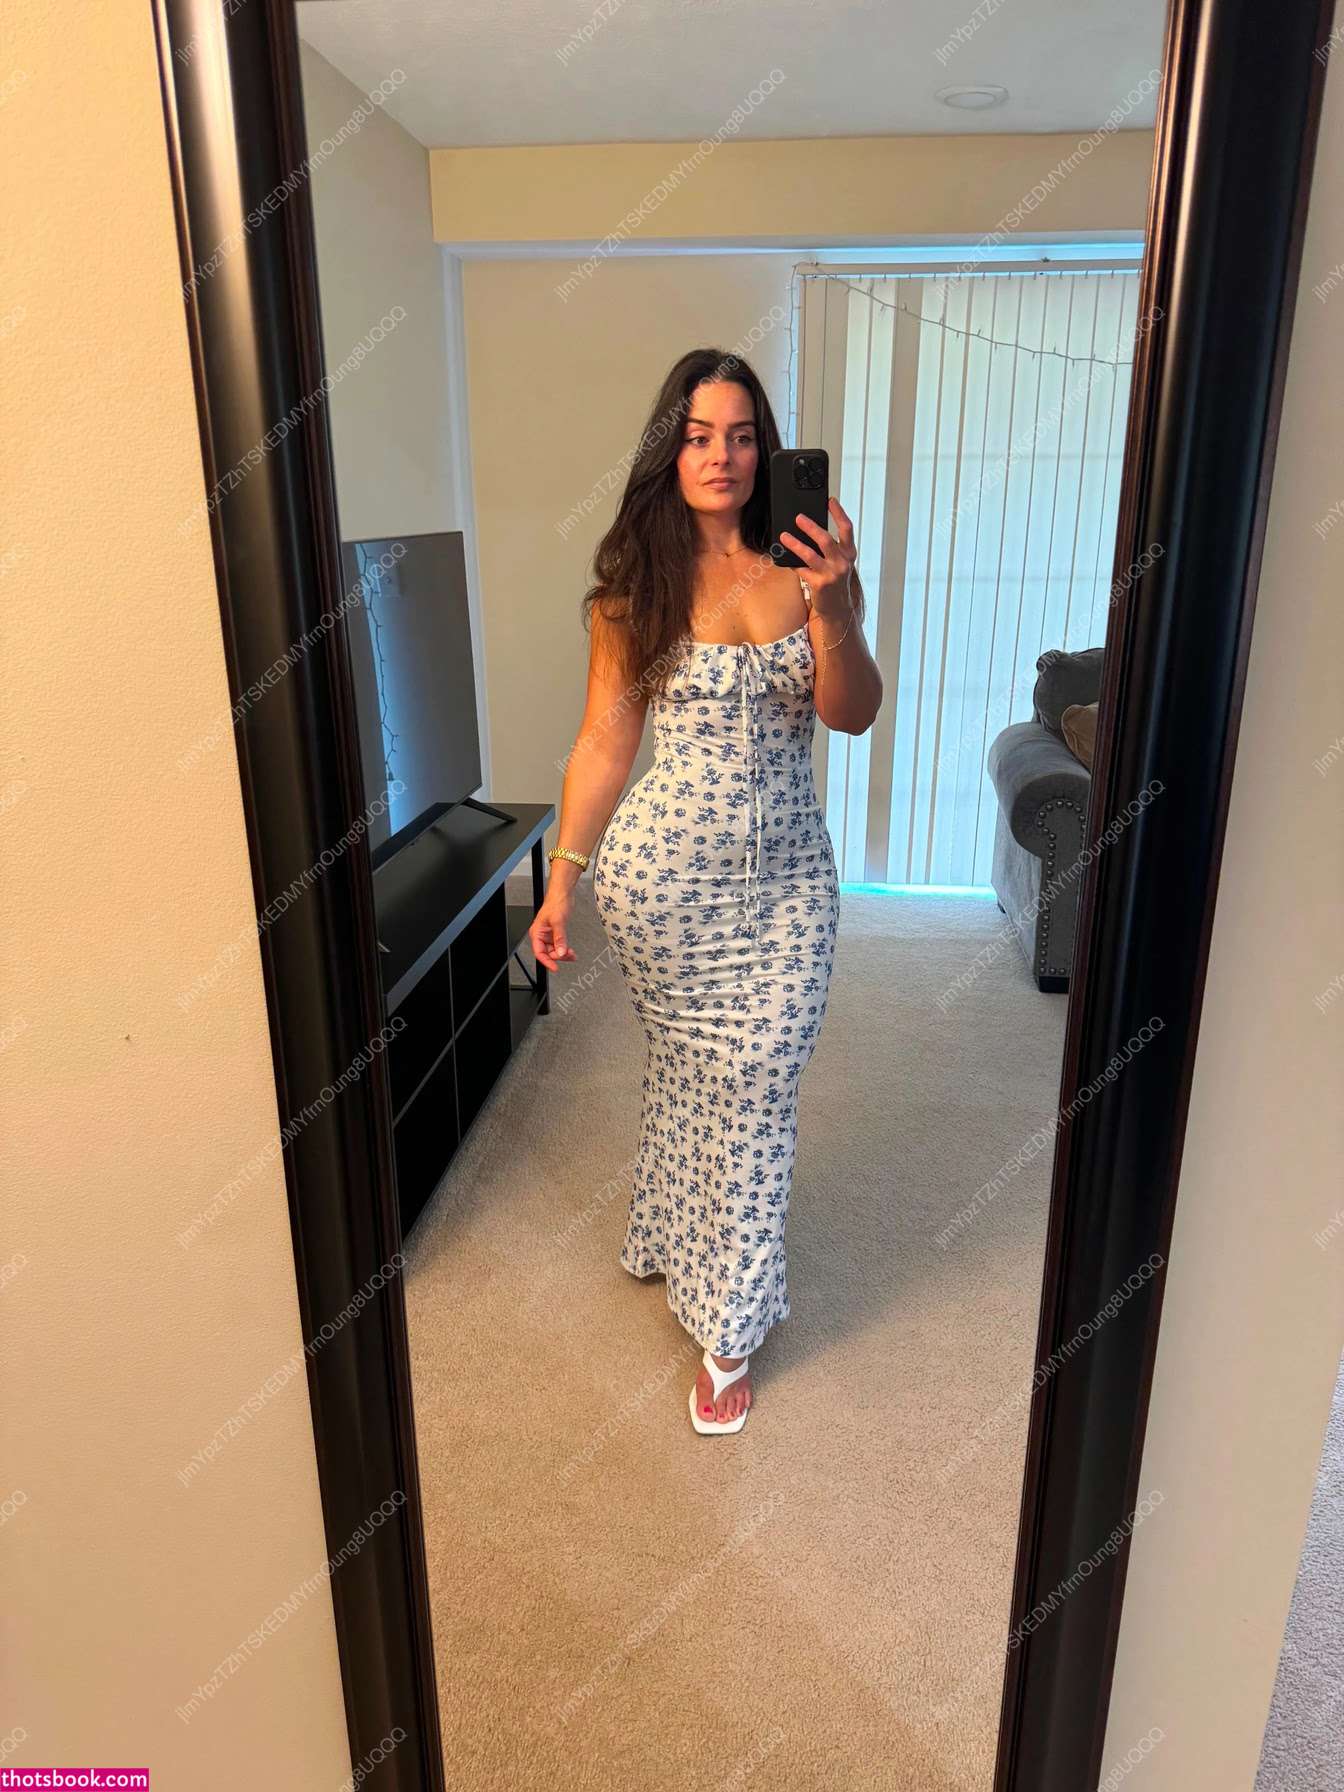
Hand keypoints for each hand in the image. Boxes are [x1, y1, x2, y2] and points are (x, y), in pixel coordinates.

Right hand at [530, 891, 576, 971]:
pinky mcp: (555, 933)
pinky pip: (559, 945)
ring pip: (554, 951)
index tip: (555, 967)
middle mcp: (541, 935)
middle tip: (568, 955)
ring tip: (571, 954)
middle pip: (547, 953)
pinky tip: (570, 951)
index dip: (547, 961)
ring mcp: (548, 935)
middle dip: (558, 956)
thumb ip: (560, 938)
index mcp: (536, 932)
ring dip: (562, 954)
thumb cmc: (556, 903)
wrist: (563, 894)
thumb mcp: (558, 922)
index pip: (539, 952)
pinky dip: (565, 949)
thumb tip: (561, 951)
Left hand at [778, 496, 856, 618]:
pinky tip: (783, 557)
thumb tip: (812, 528)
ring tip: (784, 536)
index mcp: (849, 553)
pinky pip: (802, 570)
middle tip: (798, 518)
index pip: (847, 529)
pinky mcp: (819, 584)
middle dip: (811, 527)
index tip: (830, 501)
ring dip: (795, 544)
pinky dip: (792, 563)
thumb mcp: (840, 562)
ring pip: (810, 555)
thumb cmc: (837, 581)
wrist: (839, 608)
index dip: (839, 513)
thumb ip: (832, 547)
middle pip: (826, 540)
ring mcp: (831, 574)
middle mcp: (842, 562)